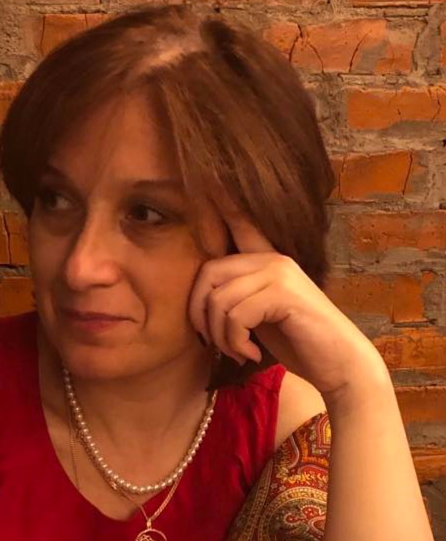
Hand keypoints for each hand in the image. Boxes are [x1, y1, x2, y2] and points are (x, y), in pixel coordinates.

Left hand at [187, 207, 388, 400]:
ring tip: (238, 352)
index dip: (224, 203)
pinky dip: (236, 341)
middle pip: (209, 273)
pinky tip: (251, 354)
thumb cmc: (298, 343)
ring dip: (221, 336)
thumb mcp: (260, 315)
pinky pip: (235, 314)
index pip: (240, 224)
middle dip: (200, 314)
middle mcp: (273, 259)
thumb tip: (202, 297)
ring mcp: (280, 273)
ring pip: (219, 300)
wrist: (340, 365)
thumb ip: (237, 297)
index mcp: (267, 260)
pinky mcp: (284, 293)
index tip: (211, 175)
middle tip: (212, 342)